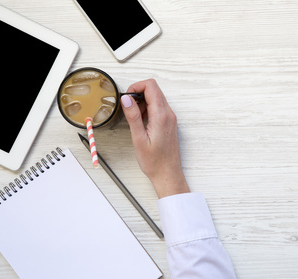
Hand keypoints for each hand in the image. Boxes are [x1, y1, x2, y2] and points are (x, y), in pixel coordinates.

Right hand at [121, 79, 189, 198]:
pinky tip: (141, 122)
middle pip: (154, 89)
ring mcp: (170, 118)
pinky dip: (148, 109)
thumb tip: (126, 99)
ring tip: (134, 117)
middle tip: (128, 107)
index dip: (136, 86)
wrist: (167, 174)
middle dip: (138, 93)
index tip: (126, 97)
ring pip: (156, 98)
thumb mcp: (138, 138)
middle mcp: (169, 114)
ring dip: (143, 101)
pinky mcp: (169, 123)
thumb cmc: (154, 161)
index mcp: (161, 116)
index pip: (151, 86)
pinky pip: (158, 107)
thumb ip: (133, 116)